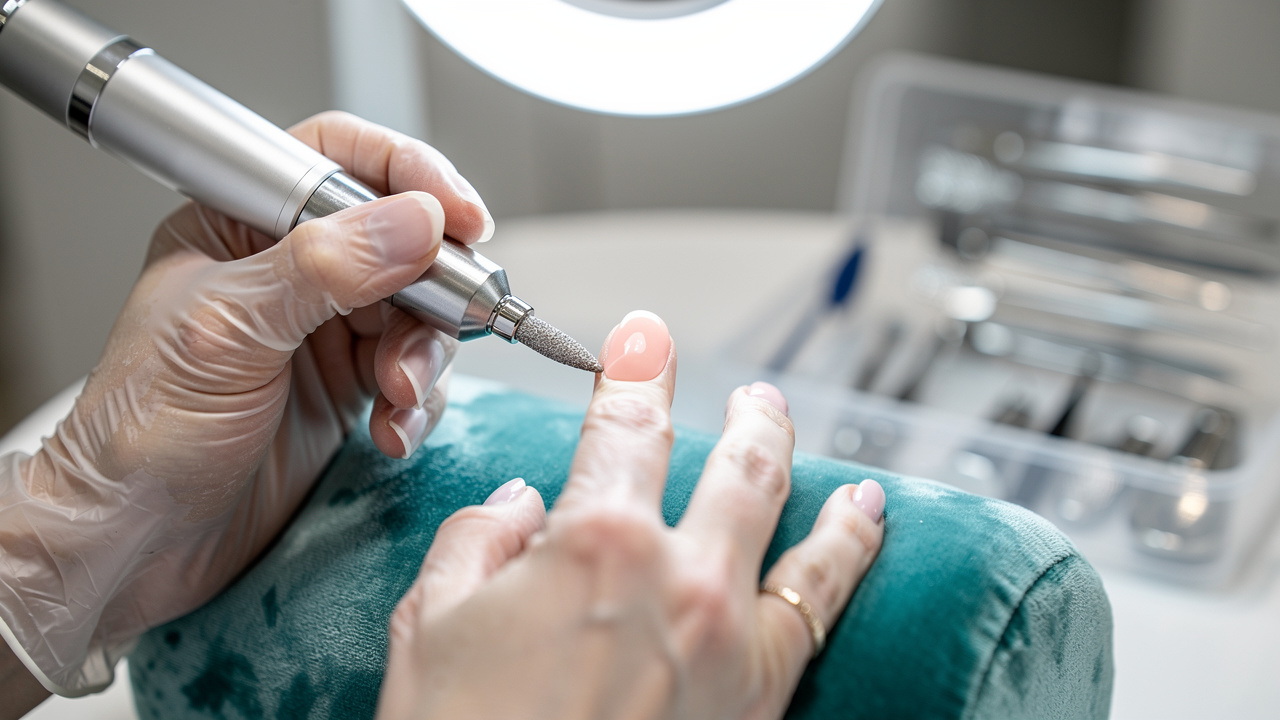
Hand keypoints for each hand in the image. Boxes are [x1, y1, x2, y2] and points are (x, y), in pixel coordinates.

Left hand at [0, 112, 491, 694]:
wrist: (139, 538)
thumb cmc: (142, 432)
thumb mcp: (228, 332)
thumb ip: (325, 268)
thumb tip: (415, 222)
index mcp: (241, 226)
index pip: (339, 163)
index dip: (409, 175)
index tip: (460, 216)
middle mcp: (290, 272)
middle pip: (400, 243)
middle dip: (430, 290)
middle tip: (444, 323)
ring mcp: (323, 332)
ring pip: (419, 315)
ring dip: (424, 359)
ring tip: (398, 396)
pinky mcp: (348, 389)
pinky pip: (416, 378)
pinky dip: (417, 405)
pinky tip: (390, 432)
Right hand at [376, 312, 886, 719]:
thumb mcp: (429, 627)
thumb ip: (476, 542)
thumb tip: (517, 507)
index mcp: (597, 543)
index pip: (628, 425)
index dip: (638, 368)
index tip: (646, 337)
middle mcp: (681, 578)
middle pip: (736, 464)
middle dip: (747, 415)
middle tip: (753, 395)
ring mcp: (732, 639)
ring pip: (791, 521)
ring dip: (800, 464)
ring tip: (805, 437)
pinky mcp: (759, 697)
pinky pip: (820, 608)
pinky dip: (848, 555)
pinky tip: (862, 528)